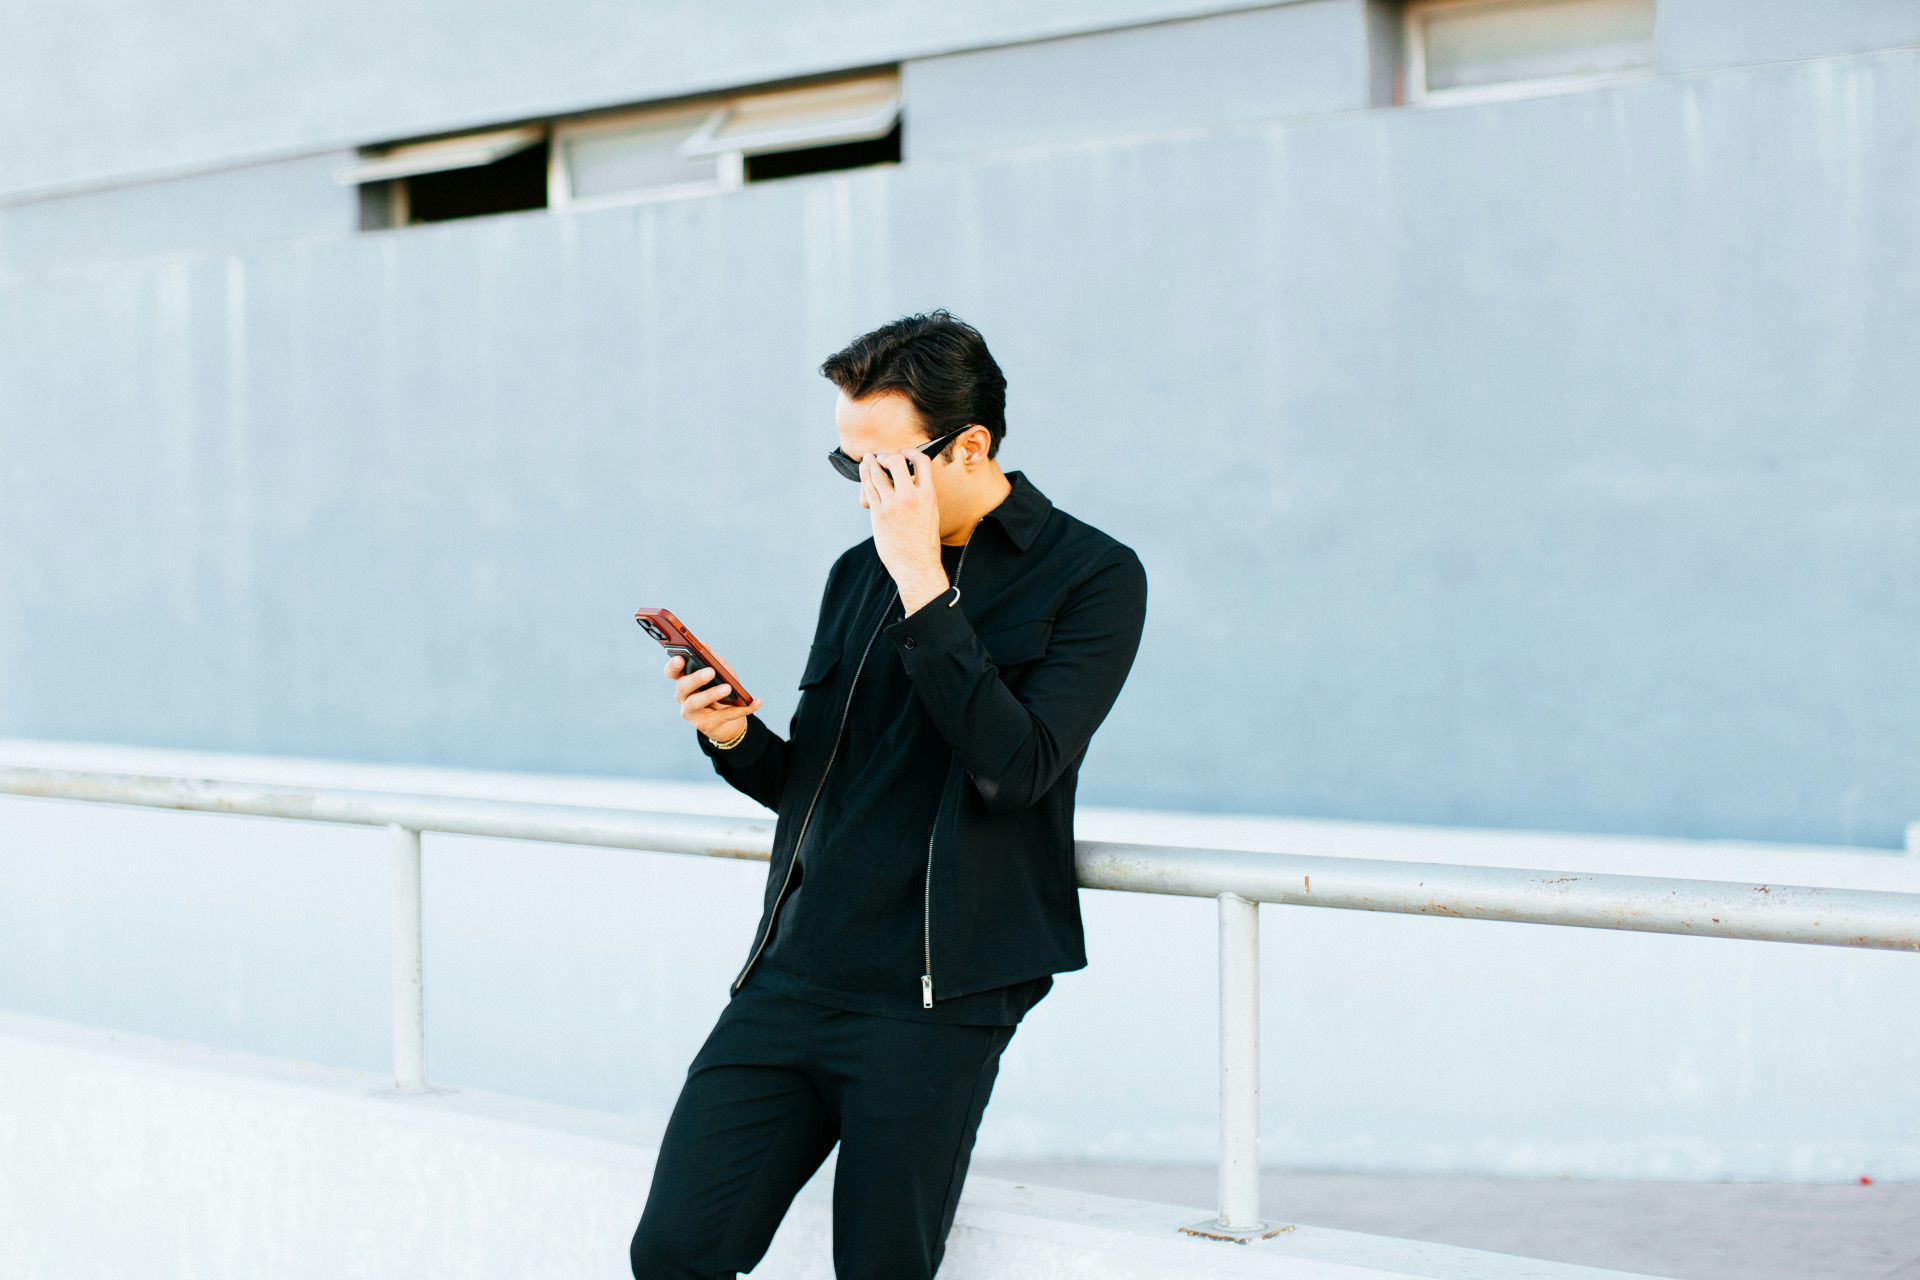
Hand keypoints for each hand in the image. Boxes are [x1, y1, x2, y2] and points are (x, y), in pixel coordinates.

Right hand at [665, 654, 762, 743]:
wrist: (728, 722)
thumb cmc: (722, 689)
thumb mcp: (719, 671)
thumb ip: (712, 658)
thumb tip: (704, 646)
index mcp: (684, 680)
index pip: (672, 671)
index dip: (673, 666)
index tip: (680, 658)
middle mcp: (684, 697)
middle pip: (683, 686)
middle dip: (695, 678)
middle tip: (710, 671)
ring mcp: (692, 713)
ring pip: (696, 703)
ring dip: (712, 694)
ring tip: (728, 687)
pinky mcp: (706, 726)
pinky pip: (724, 716)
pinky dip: (742, 708)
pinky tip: (756, 702)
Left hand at [861, 449, 948, 613]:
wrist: (916, 565)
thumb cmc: (923, 541)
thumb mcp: (931, 512)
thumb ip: (921, 493)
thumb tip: (910, 478)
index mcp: (928, 495)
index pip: (921, 461)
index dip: (910, 451)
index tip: (903, 452)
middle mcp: (910, 497)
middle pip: (895, 461)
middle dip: (886, 455)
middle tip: (881, 457)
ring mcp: (892, 505)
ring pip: (877, 475)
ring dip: (870, 464)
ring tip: (868, 460)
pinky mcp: (878, 514)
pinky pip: (869, 490)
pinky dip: (866, 479)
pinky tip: (865, 475)